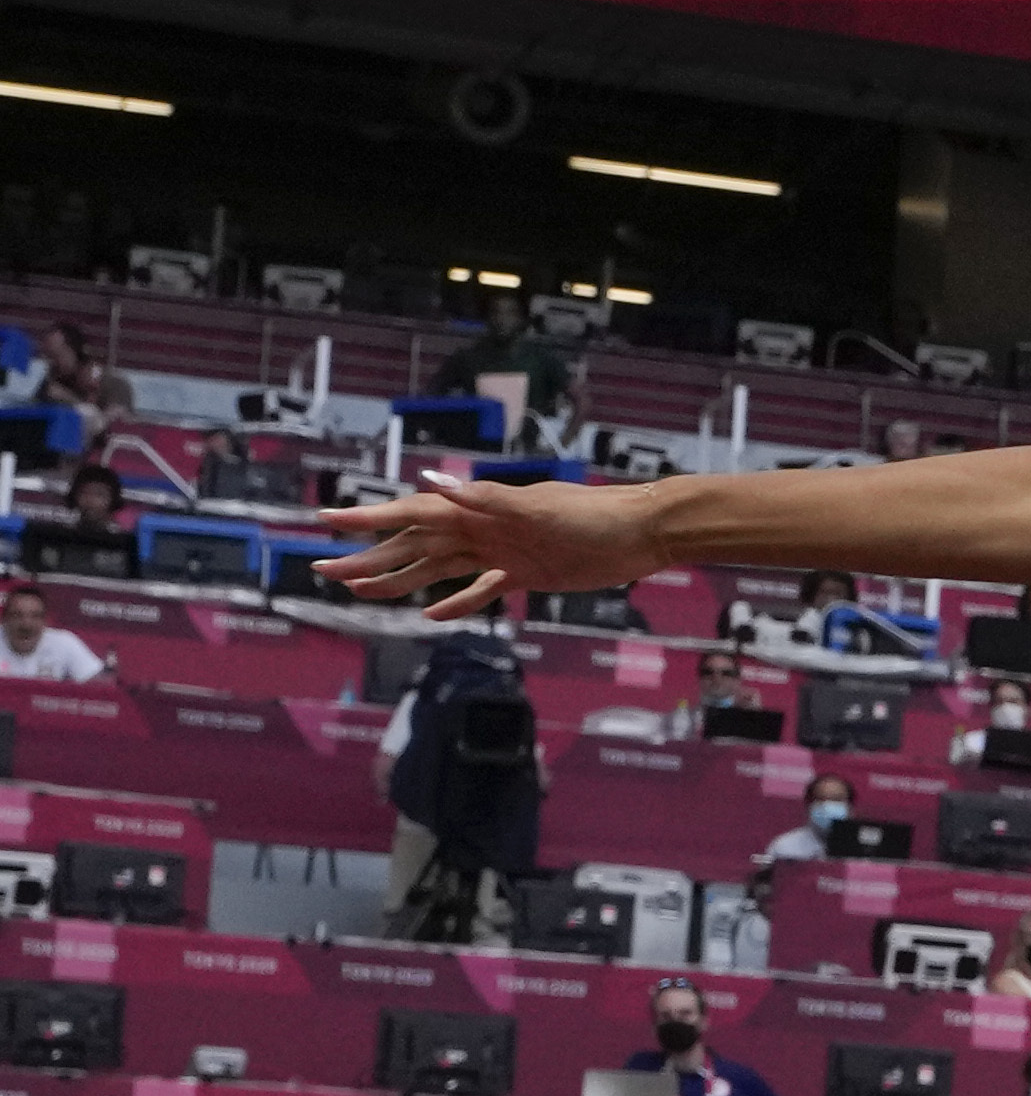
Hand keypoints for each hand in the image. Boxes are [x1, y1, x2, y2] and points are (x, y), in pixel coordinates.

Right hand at [313, 468, 665, 623]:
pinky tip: (430, 613)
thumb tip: (432, 482)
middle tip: (325, 571)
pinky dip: (455, 601)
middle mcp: (481, 530)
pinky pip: (480, 590)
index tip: (325, 521)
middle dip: (369, 558)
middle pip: (413, 545)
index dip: (367, 520)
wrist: (639, 533)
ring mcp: (501, 552)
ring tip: (360, 592)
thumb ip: (483, 498)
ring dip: (401, 579)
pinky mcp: (525, 573)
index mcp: (476, 511)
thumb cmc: (591, 516)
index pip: (409, 514)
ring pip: (438, 568)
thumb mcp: (536, 508)